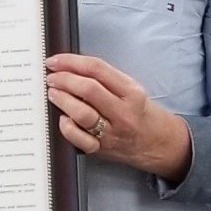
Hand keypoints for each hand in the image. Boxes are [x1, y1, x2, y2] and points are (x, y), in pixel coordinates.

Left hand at [46, 53, 191, 181]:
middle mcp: (123, 112)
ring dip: (62, 100)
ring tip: (53, 93)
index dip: (71, 62)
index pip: (97, 69)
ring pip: (82, 113)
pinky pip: (79, 139)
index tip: (56, 61)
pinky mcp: (102, 149)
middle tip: (51, 77)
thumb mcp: (131, 89)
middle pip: (88, 89)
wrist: (158, 144)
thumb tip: (70, 67)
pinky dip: (67, 127)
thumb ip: (106, 78)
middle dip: (63, 79)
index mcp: (131, 92)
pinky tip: (63, 119)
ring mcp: (112, 132)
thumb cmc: (140, 113)